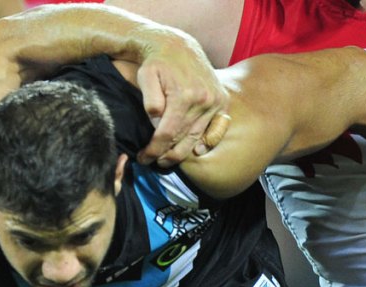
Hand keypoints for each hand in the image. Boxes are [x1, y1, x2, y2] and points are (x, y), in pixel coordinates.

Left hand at [134, 39, 229, 166]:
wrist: (179, 46)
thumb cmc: (157, 63)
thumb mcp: (146, 76)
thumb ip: (150, 99)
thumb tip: (156, 120)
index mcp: (184, 95)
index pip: (167, 134)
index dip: (154, 149)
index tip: (143, 157)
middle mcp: (203, 100)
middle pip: (182, 139)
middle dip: (165, 154)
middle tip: (152, 161)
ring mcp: (215, 101)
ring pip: (197, 136)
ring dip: (182, 152)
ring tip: (167, 159)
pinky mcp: (222, 100)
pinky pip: (216, 128)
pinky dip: (207, 141)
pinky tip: (196, 151)